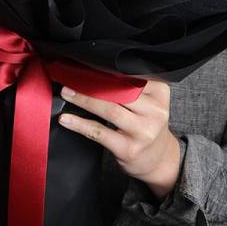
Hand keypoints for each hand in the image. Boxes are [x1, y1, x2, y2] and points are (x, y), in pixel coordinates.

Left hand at [58, 80, 180, 199]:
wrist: (159, 159)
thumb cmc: (147, 124)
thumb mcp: (149, 102)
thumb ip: (132, 87)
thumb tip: (95, 71)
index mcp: (159, 93)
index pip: (131, 76)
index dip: (107, 70)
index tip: (87, 66)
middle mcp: (155, 111)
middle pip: (120, 91)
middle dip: (93, 83)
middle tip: (72, 77)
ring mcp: (143, 132)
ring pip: (110, 109)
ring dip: (84, 100)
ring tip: (67, 93)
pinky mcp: (129, 149)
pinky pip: (100, 132)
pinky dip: (80, 124)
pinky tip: (67, 119)